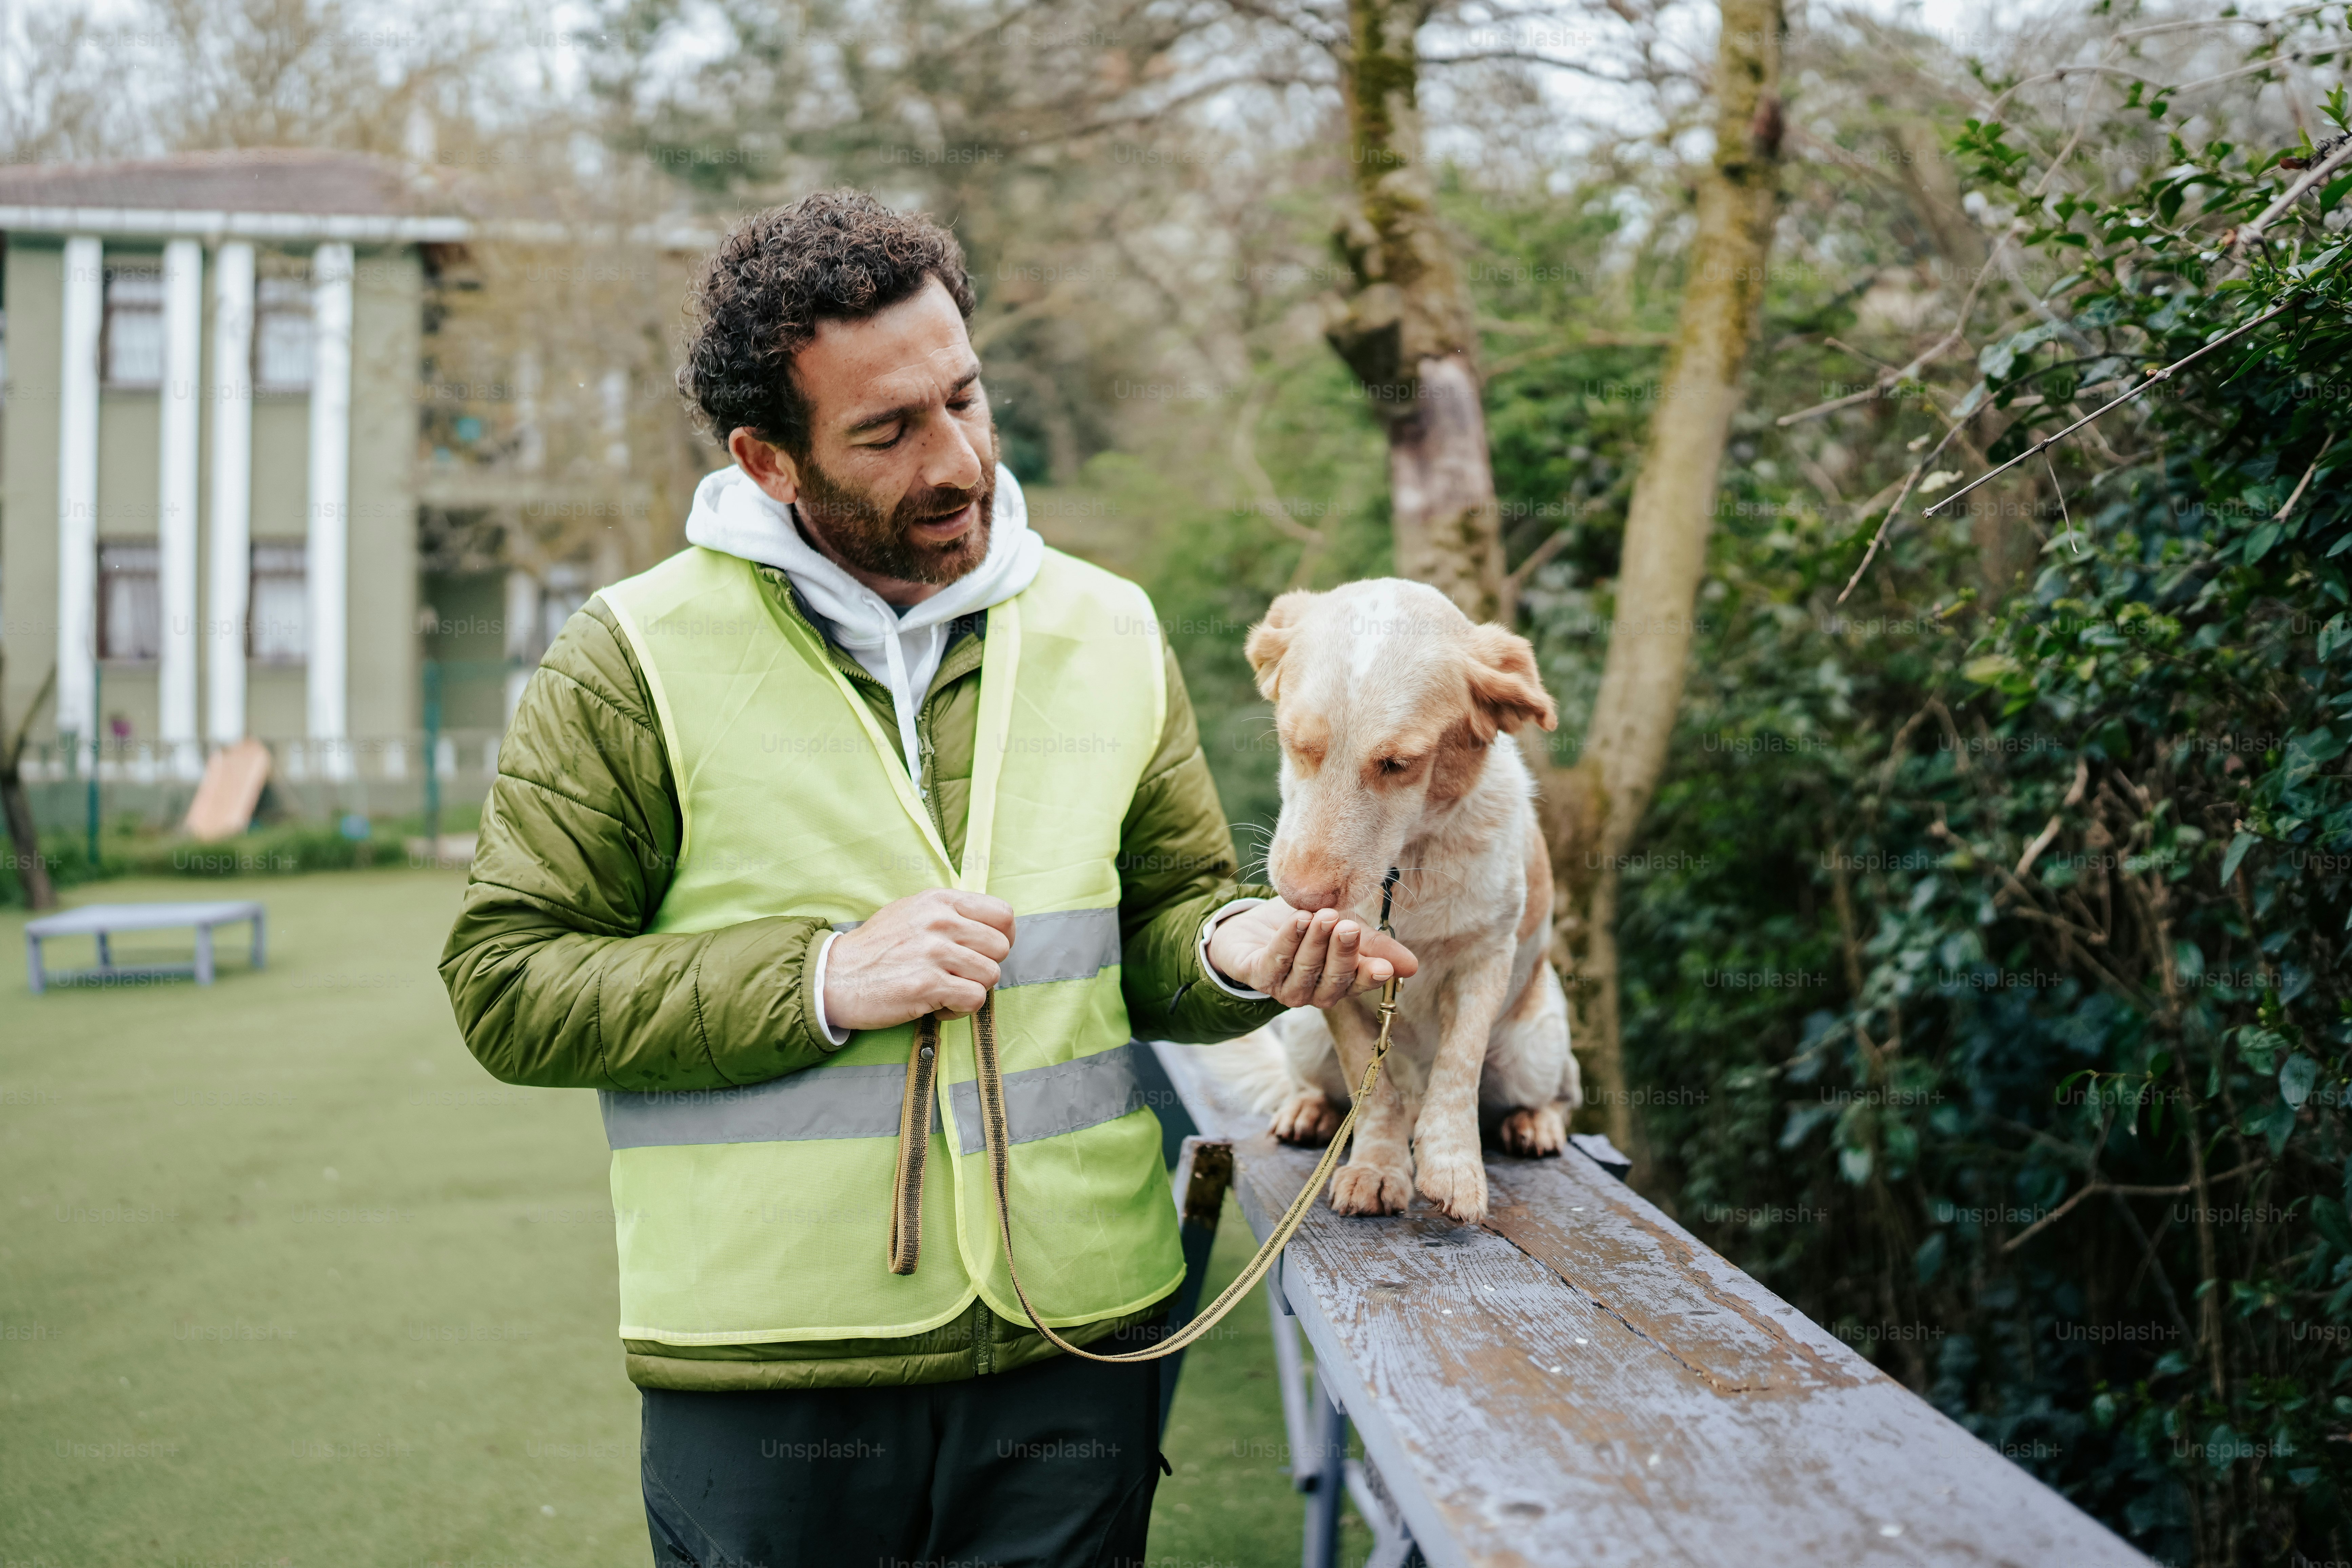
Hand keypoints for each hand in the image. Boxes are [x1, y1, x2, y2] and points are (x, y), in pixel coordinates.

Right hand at [823, 888, 1014, 1031]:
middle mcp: (940, 921)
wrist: (835, 976)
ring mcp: (934, 952)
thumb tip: (985, 923)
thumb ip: (948, 912)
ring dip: (972, 989)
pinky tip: (938, 1005)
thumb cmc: (876, 948)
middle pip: (1001, 947)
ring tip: (946, 990)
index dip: (1004, 936)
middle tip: (960, 974)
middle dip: (985, 966)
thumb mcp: (911, 911)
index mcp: (940, 900)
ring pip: (991, 975)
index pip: (1003, 913)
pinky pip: (974, 1000)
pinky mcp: (928, 984)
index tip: (986, 951)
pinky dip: (960, 1010)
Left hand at [1205, 900, 1418, 1008]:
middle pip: (1333, 978)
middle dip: (1342, 953)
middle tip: (1349, 927)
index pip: (1359, 983)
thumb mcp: (1347, 928)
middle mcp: (1315, 991)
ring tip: (1324, 915)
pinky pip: (1275, 961)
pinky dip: (1288, 939)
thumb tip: (1412, 967)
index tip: (1382, 967)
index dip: (1370, 976)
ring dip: (1315, 942)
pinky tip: (1298, 919)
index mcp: (1341, 982)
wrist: (1257, 923)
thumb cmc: (1309, 928)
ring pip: (1305, 969)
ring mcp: (1286, 988)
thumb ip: (1376, 946)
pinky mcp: (1258, 977)